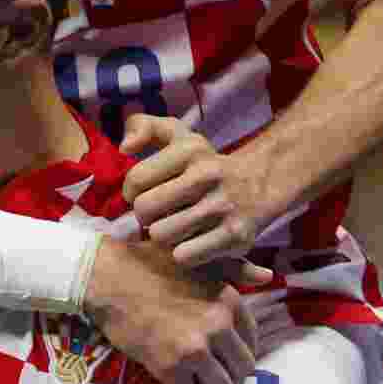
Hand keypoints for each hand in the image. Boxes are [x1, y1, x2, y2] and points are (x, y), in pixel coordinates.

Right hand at [84, 237, 257, 383]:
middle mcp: (218, 325)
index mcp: (228, 300)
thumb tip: (269, 276)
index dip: (246, 355)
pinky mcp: (171, 369)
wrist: (109, 277)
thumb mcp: (200, 260)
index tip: (238, 366)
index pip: (252, 338)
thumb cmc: (151, 263)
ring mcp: (195, 349)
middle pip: (242, 368)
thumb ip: (237, 269)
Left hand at [121, 116, 273, 274]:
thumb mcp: (177, 135)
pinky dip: (182, 254)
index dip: (131, 191)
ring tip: (174, 226)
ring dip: (163, 236)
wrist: (258, 184)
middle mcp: (207, 175)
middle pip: (144, 210)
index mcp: (190, 150)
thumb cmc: (202, 164)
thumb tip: (124, 148)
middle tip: (157, 214)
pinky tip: (191, 241)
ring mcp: (222, 206)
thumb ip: (143, 127)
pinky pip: (184, 256)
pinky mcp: (234, 236)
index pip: (136, 179)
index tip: (144, 193)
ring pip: (161, 235)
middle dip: (144, 216)